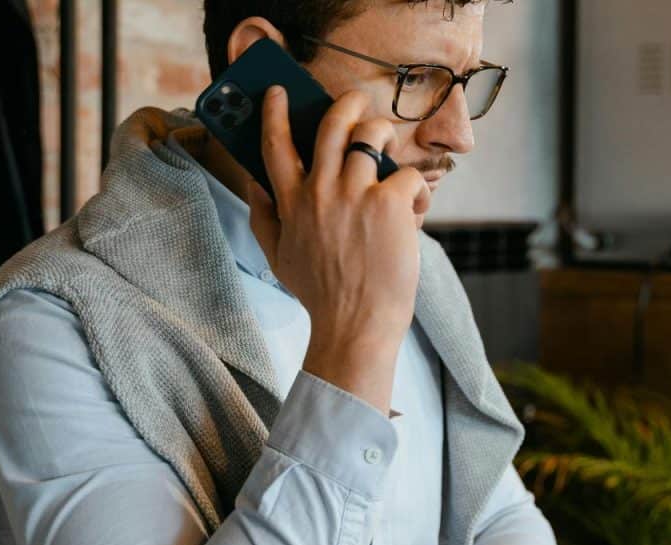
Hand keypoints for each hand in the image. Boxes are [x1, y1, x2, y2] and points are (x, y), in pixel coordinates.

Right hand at [246, 86, 430, 412]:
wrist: (355, 326)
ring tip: (391, 152)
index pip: (275, 145)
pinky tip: (415, 209)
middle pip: (332, 124)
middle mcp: (320, 191)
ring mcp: (355, 194)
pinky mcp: (389, 203)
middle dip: (347, 103)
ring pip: (372, 136)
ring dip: (385, 137)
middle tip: (357, 103)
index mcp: (291, 203)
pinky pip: (408, 174)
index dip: (276, 112)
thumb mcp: (278, 257)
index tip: (279, 92)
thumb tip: (254, 182)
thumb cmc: (321, 295)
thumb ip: (264, 216)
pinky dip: (416, 189)